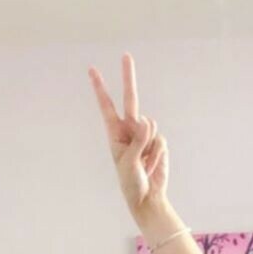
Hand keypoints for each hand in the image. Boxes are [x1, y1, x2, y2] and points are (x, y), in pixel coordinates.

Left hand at [87, 53, 168, 218]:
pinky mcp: (158, 142)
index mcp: (115, 134)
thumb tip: (148, 120)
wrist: (148, 198)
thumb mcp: (129, 163)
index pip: (107, 106)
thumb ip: (138, 141)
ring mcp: (145, 134)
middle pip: (130, 99)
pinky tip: (152, 165)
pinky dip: (157, 154)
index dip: (100, 88)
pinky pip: (160, 140)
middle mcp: (130, 130)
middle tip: (126, 55)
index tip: (92, 70)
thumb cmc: (132, 183)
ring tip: (145, 163)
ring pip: (151, 126)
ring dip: (150, 146)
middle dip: (128, 77)